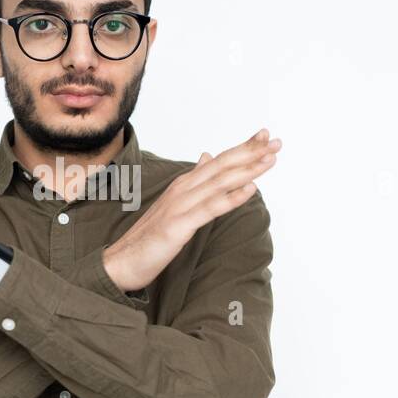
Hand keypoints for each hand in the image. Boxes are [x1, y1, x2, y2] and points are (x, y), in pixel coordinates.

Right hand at [102, 128, 280, 291]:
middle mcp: (182, 189)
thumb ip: (194, 183)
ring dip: (247, 170)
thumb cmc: (148, 237)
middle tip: (276, 141)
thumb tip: (208, 156)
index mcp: (183, 185)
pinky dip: (231, 198)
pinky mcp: (178, 226)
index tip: (266, 137)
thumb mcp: (175, 206)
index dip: (243, 148)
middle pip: (221, 166)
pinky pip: (210, 209)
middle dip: (250, 152)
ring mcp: (180, 206)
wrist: (121, 261)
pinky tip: (250, 190)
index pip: (218, 161)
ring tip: (270, 159)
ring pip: (219, 183)